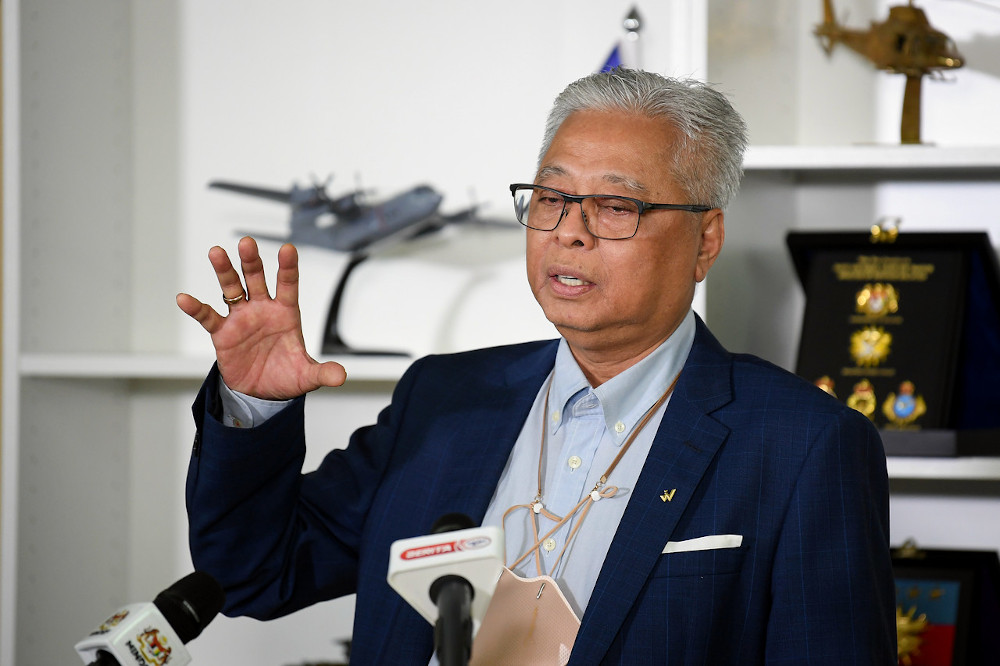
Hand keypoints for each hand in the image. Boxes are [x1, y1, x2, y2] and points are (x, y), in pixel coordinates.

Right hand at [176, 236, 346, 398]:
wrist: (261, 393)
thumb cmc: (285, 376)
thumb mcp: (307, 376)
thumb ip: (323, 372)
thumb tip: (341, 376)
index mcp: (286, 313)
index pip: (288, 285)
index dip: (288, 268)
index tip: (288, 249)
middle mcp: (263, 309)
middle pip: (257, 279)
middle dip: (252, 262)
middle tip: (247, 243)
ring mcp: (241, 318)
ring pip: (232, 289)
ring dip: (225, 272)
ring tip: (216, 252)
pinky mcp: (223, 332)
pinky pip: (208, 317)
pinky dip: (196, 308)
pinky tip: (185, 299)